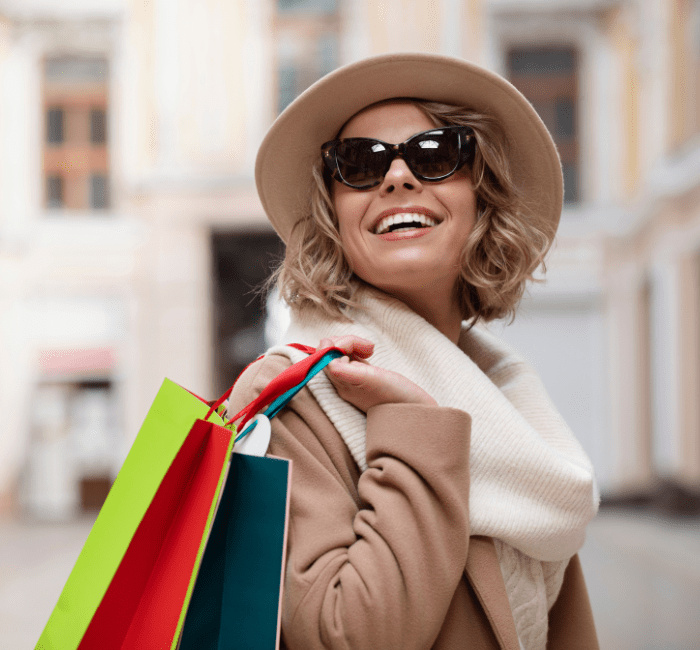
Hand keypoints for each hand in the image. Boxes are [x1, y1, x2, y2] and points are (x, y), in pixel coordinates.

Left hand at [320, 335, 437, 412]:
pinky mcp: (364, 380)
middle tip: (369, 347)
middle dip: (347, 342)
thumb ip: (344, 371)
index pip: (324, 356)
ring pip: (340, 355)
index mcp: (341, 384)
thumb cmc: (397, 396)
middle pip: (330, 354)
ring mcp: (353, 382)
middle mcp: (343, 385)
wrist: (417, 413)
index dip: (338, 344)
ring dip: (353, 345)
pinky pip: (351, 361)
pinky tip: (370, 354)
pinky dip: (357, 352)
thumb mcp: (370, 379)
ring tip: (370, 349)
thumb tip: (325, 361)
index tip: (357, 345)